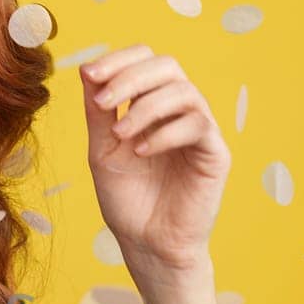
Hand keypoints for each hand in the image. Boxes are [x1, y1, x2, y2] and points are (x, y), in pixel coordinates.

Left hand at [79, 45, 231, 273]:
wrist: (147, 243)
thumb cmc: (127, 198)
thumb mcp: (103, 149)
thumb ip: (98, 112)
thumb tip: (87, 69)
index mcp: (153, 105)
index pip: (145, 61)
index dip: (119, 60)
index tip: (90, 74)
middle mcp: (180, 112)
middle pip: (167, 66)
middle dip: (130, 77)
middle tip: (103, 102)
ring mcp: (201, 130)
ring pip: (183, 91)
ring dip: (145, 108)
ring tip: (120, 135)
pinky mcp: (216, 153)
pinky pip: (198, 125)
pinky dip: (165, 133)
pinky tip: (141, 152)